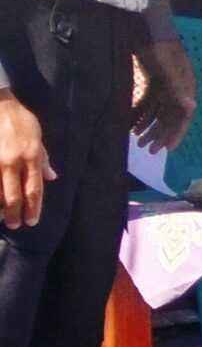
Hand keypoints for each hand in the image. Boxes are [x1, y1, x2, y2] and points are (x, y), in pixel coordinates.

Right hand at [0, 90, 53, 228]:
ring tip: (1, 217)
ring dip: (0, 206)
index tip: (32, 220)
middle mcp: (12, 161)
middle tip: (16, 225)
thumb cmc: (21, 121)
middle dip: (15, 212)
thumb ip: (43, 159)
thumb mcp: (38, 138)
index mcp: (31, 156)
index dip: (33, 206)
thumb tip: (51, 177)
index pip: (34, 188)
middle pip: (14, 194)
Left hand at [133, 40, 196, 153]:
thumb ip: (178, 87)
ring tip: (138, 142)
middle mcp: (178, 89)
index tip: (167, 149)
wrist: (146, 26)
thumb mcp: (169, 67)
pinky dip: (141, 115)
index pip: (184, 115)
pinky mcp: (153, 82)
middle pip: (171, 117)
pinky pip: (148, 104)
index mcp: (186, 86)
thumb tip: (192, 108)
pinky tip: (133, 126)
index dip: (177, 132)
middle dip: (160, 134)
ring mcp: (165, 85)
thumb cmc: (160, 46)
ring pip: (159, 112)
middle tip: (148, 150)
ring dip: (150, 127)